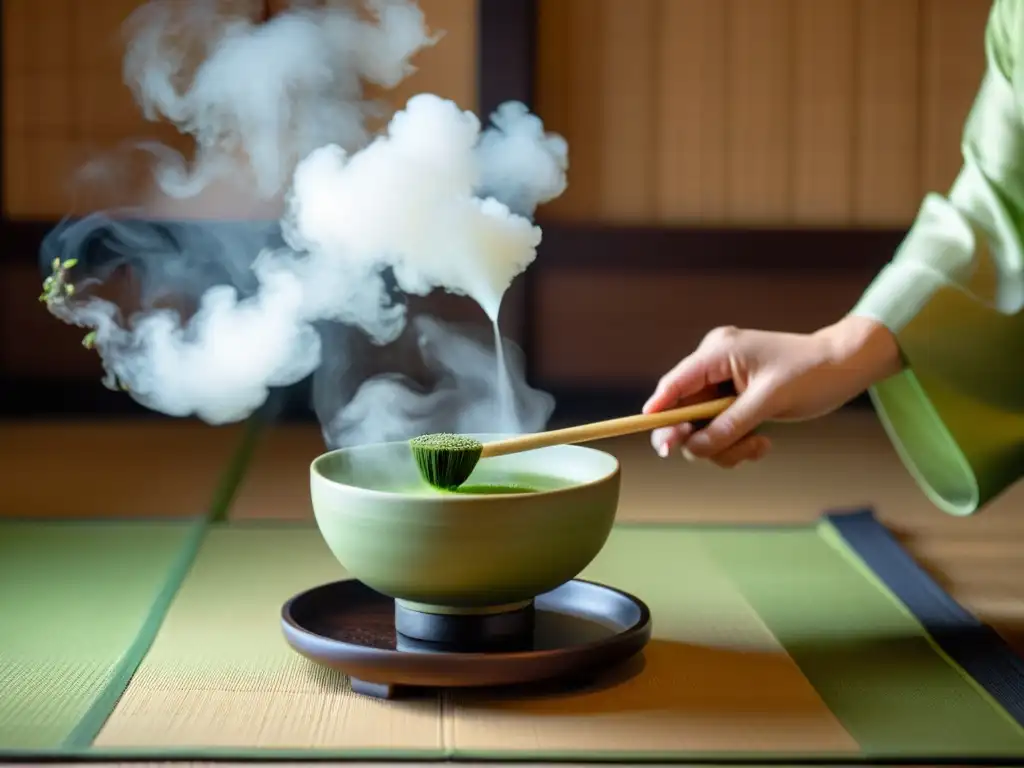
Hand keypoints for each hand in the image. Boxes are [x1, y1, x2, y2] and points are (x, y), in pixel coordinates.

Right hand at [643, 315, 901, 466]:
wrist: (846, 366)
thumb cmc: (812, 372)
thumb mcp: (769, 401)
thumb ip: (728, 425)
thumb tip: (692, 449)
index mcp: (717, 352)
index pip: (674, 385)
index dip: (661, 415)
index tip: (662, 445)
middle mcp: (714, 365)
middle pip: (684, 413)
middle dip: (704, 439)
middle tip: (724, 454)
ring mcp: (723, 383)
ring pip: (702, 428)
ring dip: (726, 446)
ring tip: (759, 447)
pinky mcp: (735, 400)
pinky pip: (720, 430)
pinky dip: (737, 444)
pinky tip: (763, 444)